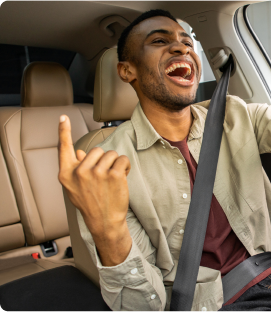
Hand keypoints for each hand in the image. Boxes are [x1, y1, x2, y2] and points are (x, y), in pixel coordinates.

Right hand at [58, 115, 131, 265]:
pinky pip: (122, 159)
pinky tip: (122, 177)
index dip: (63, 131)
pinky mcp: (114, 175)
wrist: (105, 221)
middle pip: (96, 150)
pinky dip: (125, 166)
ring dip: (115, 164)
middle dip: (104, 160)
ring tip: (113, 179)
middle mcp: (80, 172)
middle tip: (104, 177)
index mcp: (67, 174)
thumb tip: (77, 151)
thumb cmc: (91, 203)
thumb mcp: (75, 188)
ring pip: (111, 154)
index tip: (63, 117)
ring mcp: (97, 173)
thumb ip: (75, 169)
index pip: (64, 148)